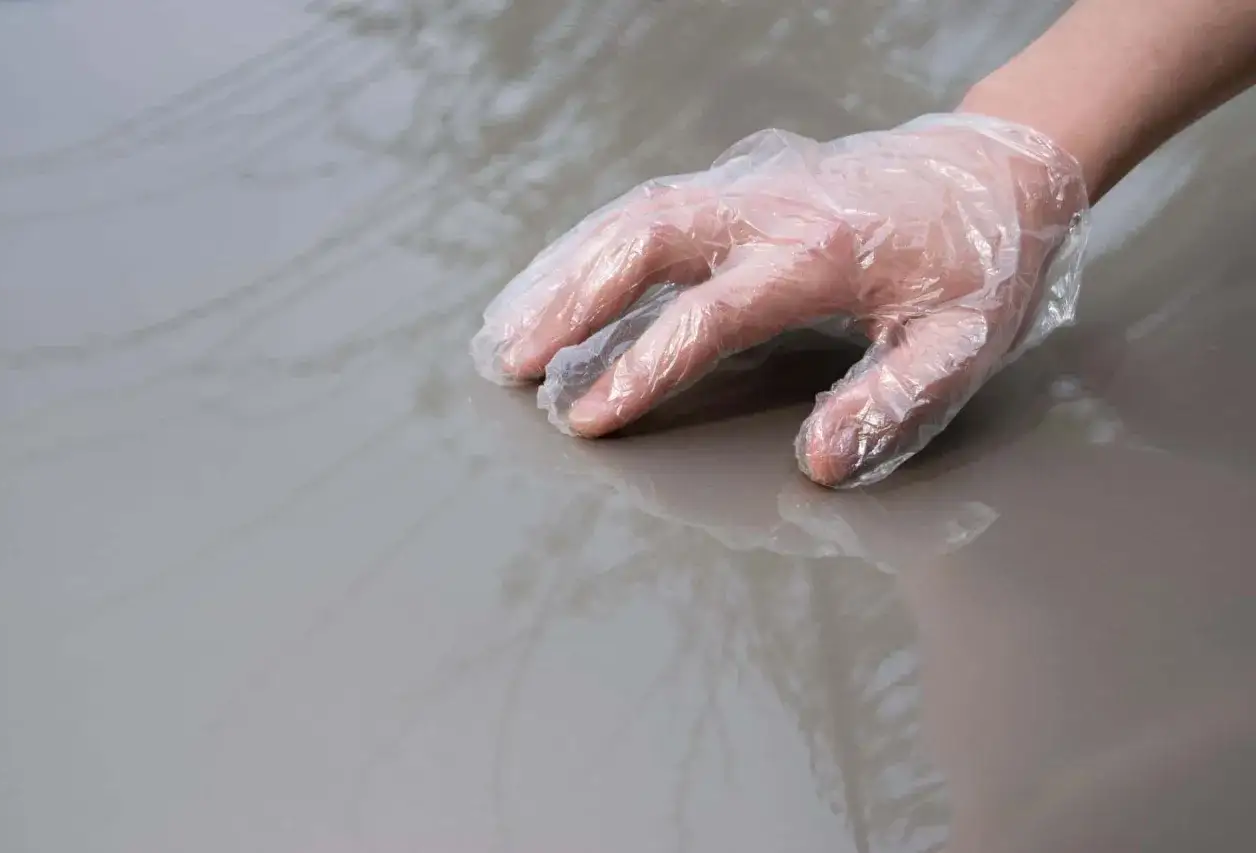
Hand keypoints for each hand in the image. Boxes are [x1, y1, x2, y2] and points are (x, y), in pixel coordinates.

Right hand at [472, 114, 1088, 486]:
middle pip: (646, 241)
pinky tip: (563, 281)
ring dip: (568, 268)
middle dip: (570, 302)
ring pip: (636, 215)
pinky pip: (652, 205)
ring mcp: (751, 188)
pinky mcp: (743, 185)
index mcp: (819, 254)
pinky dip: (596, 242)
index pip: (707, 315)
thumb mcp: (961, 343)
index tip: (586, 418)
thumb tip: (816, 461)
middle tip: (513, 363)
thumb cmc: (979, 265)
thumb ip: (890, 401)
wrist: (994, 170)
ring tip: (511, 328)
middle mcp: (770, 209)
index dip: (640, 369)